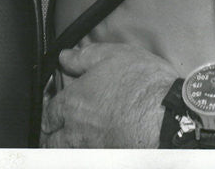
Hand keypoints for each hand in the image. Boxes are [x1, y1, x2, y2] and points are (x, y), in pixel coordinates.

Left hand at [40, 42, 177, 147]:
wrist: (166, 116)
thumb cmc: (142, 85)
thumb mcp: (113, 55)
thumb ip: (84, 56)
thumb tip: (65, 56)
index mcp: (73, 103)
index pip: (48, 112)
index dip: (50, 107)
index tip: (53, 103)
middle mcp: (76, 131)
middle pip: (50, 140)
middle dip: (51, 133)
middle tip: (55, 127)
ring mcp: (90, 149)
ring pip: (65, 153)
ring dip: (64, 146)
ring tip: (71, 139)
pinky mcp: (106, 158)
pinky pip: (85, 157)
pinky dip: (84, 152)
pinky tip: (93, 144)